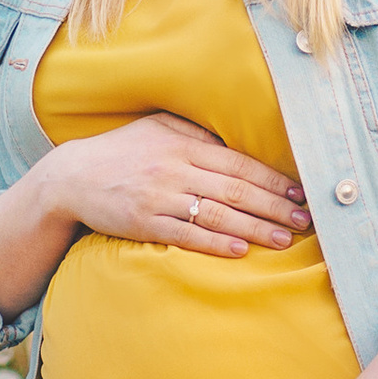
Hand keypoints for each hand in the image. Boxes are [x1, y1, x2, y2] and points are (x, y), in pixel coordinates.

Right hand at [48, 114, 306, 258]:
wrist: (71, 177)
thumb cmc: (121, 151)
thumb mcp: (157, 128)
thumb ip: (196, 135)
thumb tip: (236, 144)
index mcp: (183, 145)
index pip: (239, 163)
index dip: (273, 179)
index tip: (300, 192)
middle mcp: (175, 169)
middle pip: (236, 190)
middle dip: (275, 206)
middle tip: (306, 219)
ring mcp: (160, 197)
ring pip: (218, 215)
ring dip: (256, 228)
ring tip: (285, 239)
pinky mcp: (143, 222)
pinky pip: (186, 235)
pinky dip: (216, 243)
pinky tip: (241, 250)